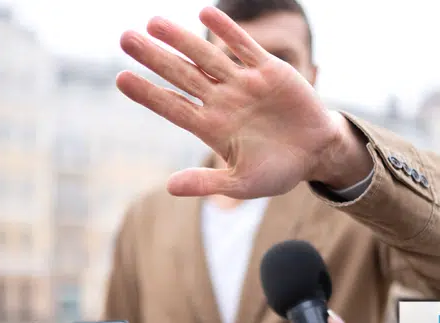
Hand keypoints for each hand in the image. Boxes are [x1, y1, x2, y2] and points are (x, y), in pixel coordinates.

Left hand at [117, 7, 372, 198]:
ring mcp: (243, 84)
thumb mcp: (242, 184)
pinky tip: (204, 14)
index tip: (122, 78)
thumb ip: (207, 183)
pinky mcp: (268, 70)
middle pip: (181, 75)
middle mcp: (222, 102)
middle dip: (154, 57)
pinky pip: (243, 46)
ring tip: (154, 23)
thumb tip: (170, 188)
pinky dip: (227, 30)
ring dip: (181, 39)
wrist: (317, 153)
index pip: (172, 106)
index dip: (148, 93)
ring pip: (207, 56)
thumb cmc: (277, 171)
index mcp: (212, 128)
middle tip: (124, 38)